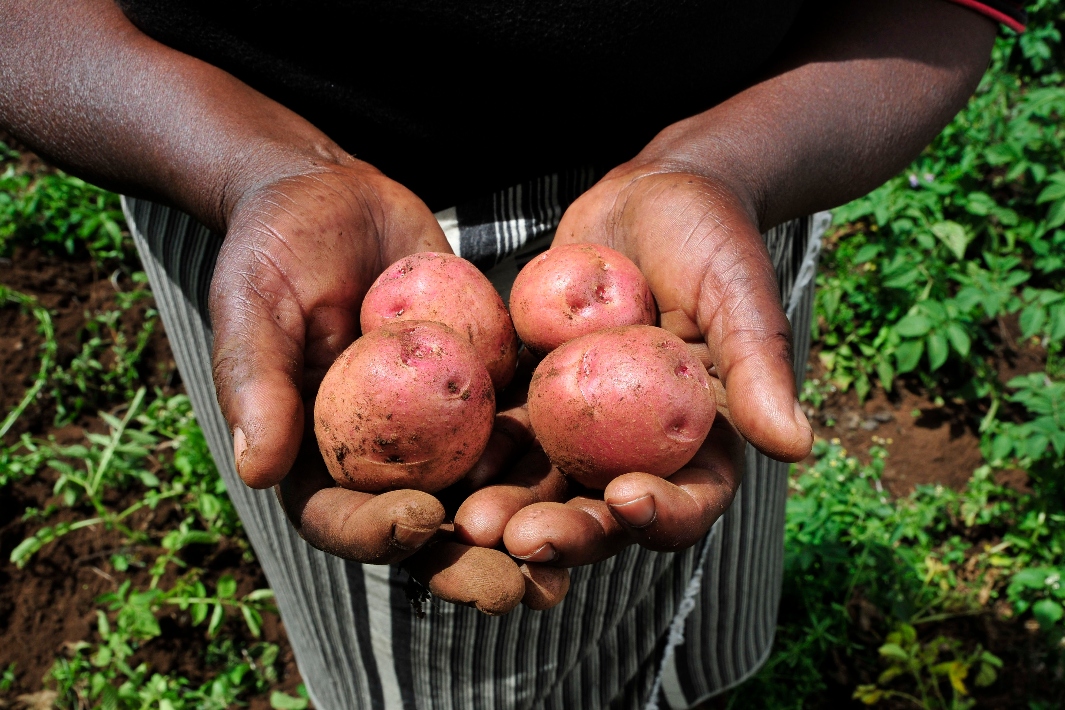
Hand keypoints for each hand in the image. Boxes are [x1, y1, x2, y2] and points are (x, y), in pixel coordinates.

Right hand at [208, 156, 565, 613]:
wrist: (337, 195)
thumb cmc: (276, 245)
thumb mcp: (253, 300)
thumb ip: (255, 380)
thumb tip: (255, 470)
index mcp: (313, 454)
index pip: (342, 516)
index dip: (379, 532)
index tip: (424, 520)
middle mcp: (381, 454)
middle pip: (424, 526)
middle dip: (470, 561)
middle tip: (518, 585)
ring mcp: (437, 426)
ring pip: (484, 488)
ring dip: (528, 522)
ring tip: (577, 546)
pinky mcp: (483, 388)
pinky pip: (521, 423)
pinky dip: (556, 450)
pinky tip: (604, 471)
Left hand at [454, 161, 811, 565]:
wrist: (651, 193)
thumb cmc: (712, 239)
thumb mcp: (739, 295)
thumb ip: (759, 369)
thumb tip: (797, 447)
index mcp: (703, 440)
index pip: (691, 499)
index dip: (661, 515)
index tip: (624, 498)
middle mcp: (641, 446)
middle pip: (606, 509)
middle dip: (567, 531)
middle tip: (521, 539)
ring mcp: (585, 426)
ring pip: (547, 481)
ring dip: (510, 506)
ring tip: (471, 519)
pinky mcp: (538, 394)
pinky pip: (507, 429)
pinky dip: (481, 449)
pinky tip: (446, 460)